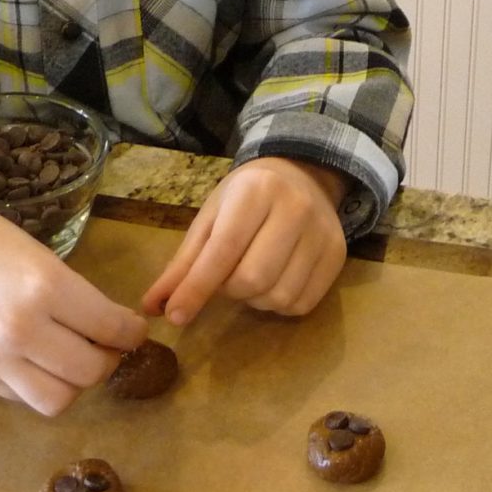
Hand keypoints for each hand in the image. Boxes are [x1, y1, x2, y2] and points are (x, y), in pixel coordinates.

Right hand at [0, 195, 147, 415]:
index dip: (132, 332)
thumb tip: (107, 325)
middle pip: (91, 373)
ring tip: (72, 360)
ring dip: (74, 384)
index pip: (112, 329)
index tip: (133, 329)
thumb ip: (71, 293)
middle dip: (108, 359)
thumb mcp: (35, 253)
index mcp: (45, 287)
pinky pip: (21, 398)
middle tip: (106, 344)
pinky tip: (36, 362)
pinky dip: (38, 386)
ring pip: (58, 400)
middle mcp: (22, 331)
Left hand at [140, 157, 348, 325]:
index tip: (174, 315)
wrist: (302, 175)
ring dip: (254, 300)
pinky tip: (273, 282)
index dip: (197, 288)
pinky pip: (302, 304)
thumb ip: (184, 263)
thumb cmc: (247, 197)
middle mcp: (295, 208)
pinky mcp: (338, 256)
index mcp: (256, 190)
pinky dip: (279, 304)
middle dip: (229, 291)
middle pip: (252, 278)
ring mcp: (322, 233)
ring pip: (278, 295)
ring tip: (250, 276)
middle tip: (225, 278)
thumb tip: (152, 308)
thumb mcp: (211, 217)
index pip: (223, 250)